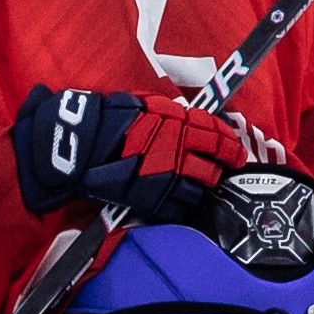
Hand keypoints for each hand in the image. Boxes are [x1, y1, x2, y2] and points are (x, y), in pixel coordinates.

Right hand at [11, 85, 247, 224]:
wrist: (78, 145)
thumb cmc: (106, 120)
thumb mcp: (143, 105)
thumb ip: (169, 114)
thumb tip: (187, 119)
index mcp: (179, 122)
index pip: (217, 134)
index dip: (229, 143)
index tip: (235, 149)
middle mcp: (178, 149)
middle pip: (214, 165)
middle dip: (220, 168)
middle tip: (221, 170)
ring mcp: (165, 176)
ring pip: (199, 188)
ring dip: (201, 188)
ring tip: (197, 186)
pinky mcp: (151, 199)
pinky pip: (176, 208)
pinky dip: (180, 206)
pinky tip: (178, 202)